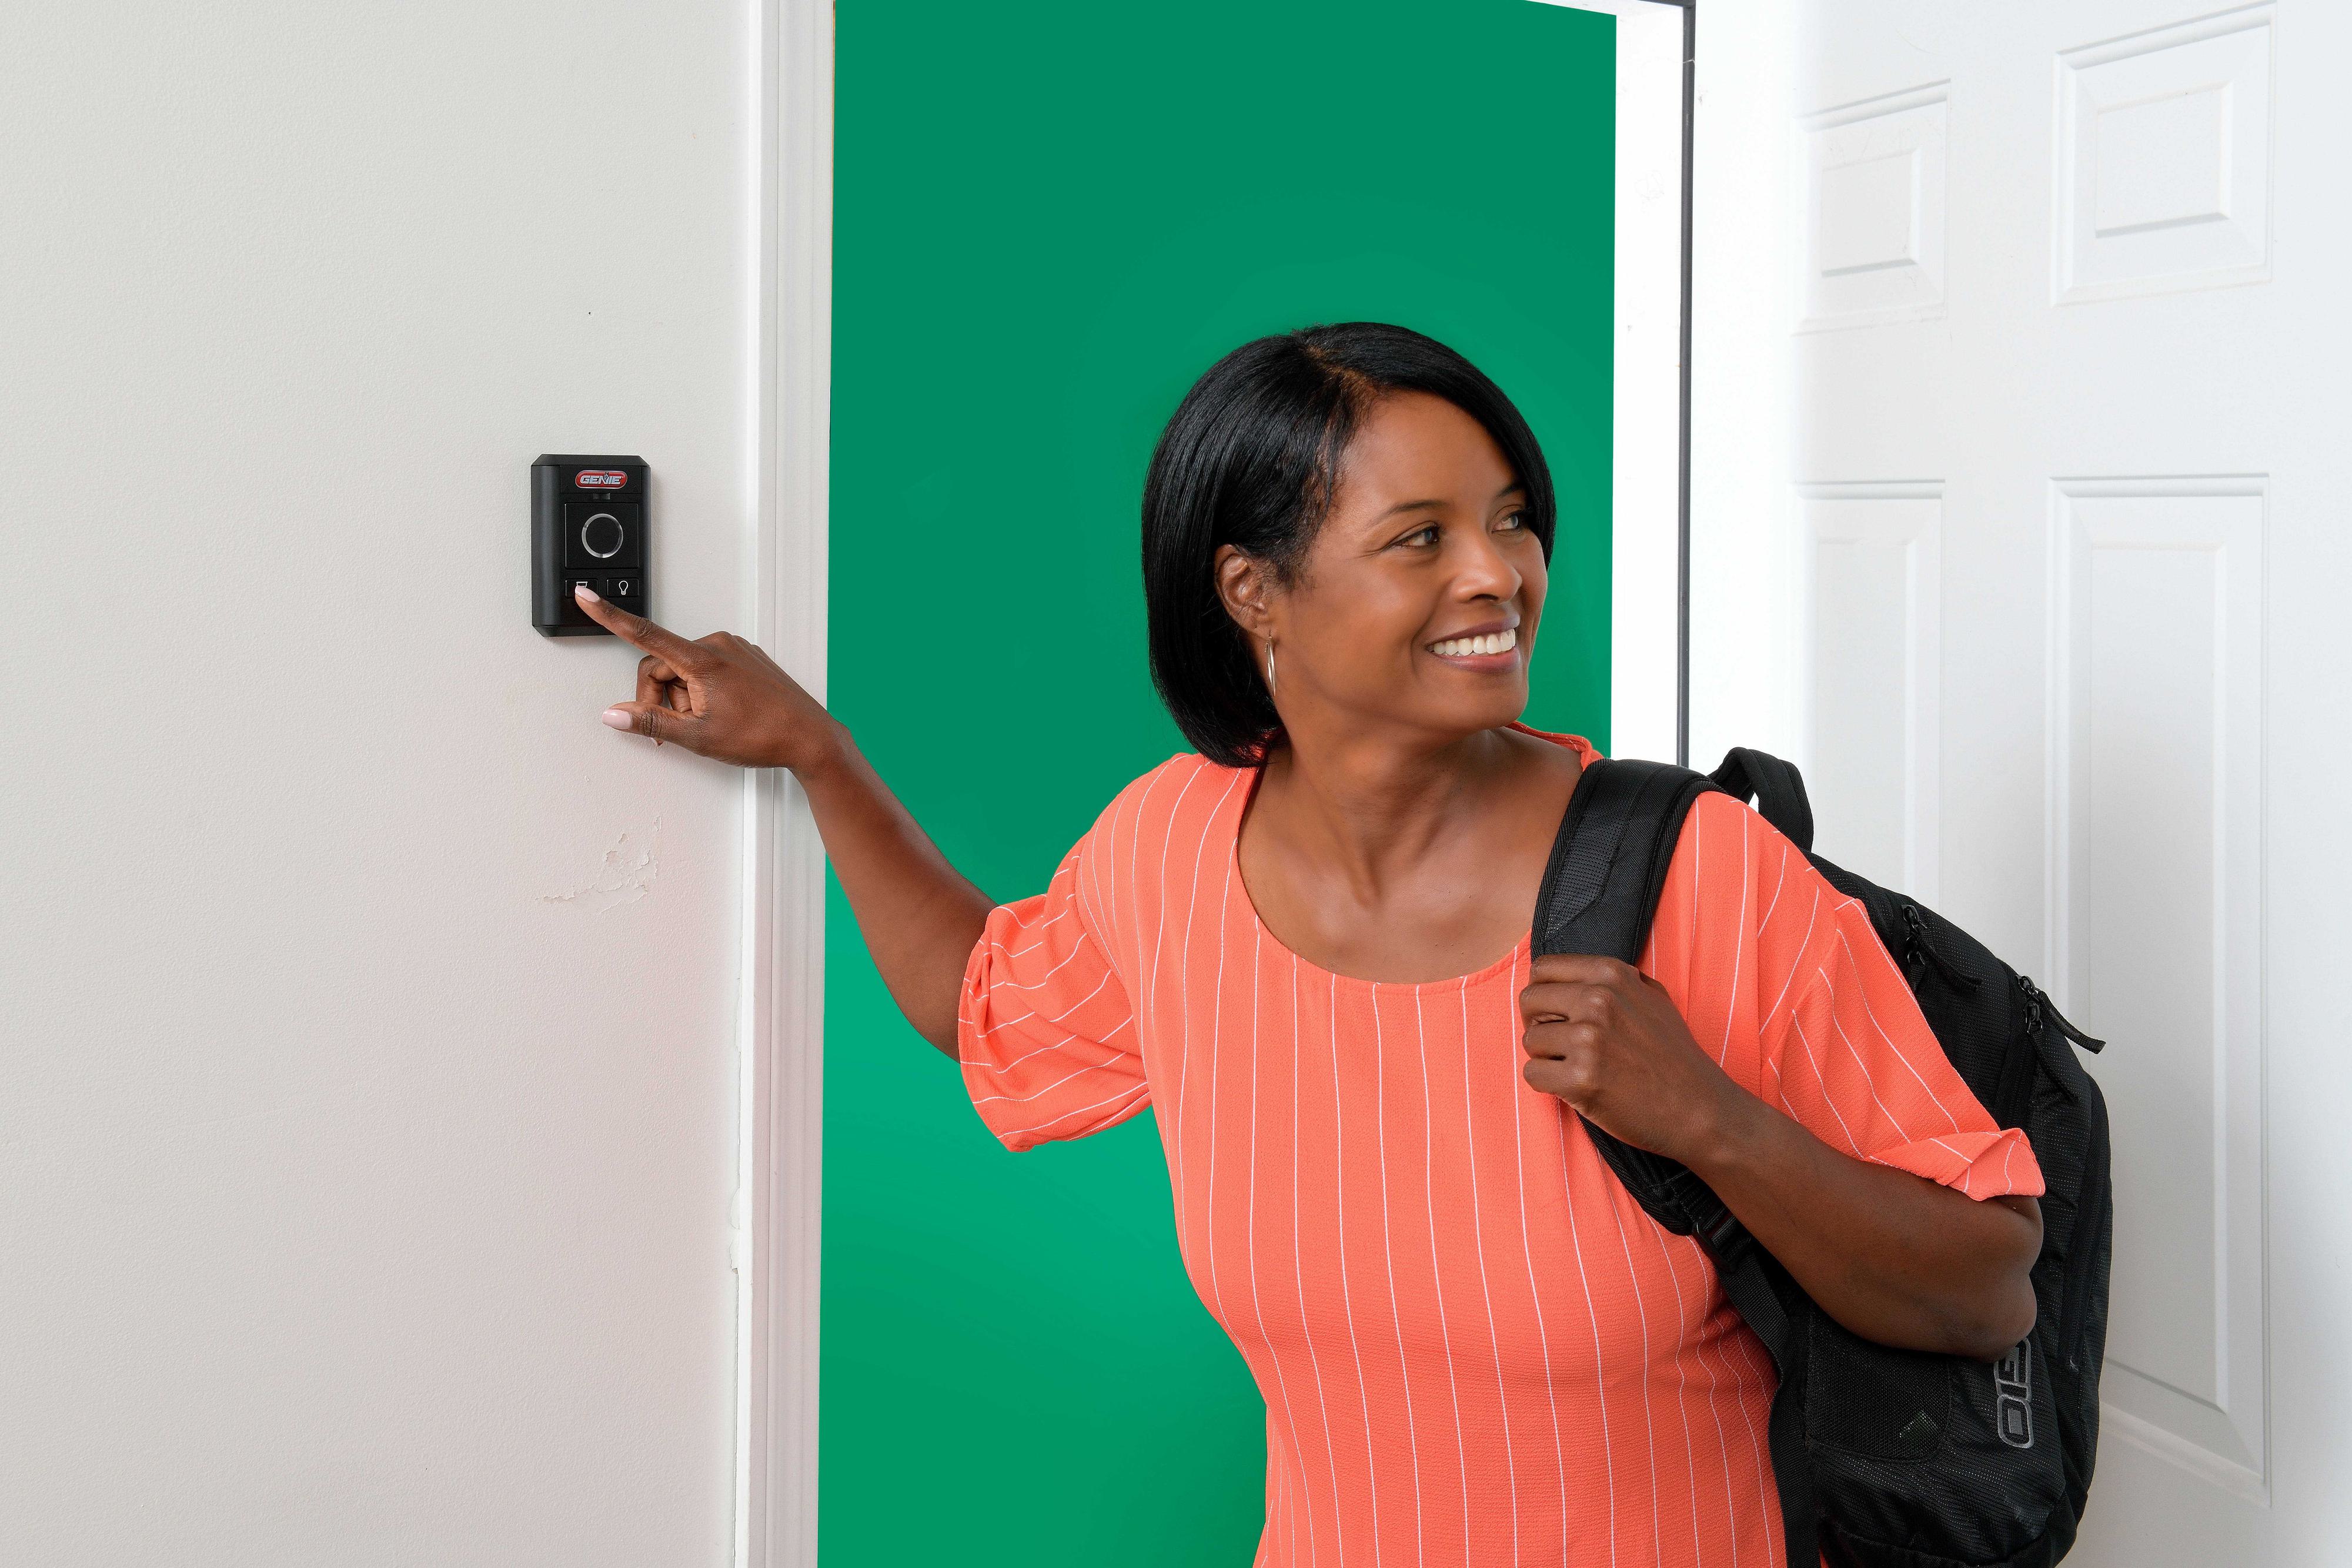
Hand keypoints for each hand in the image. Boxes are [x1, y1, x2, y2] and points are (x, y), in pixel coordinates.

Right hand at [575, 585, 836, 770]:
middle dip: (662, 698)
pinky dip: (704, 691)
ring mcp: (733, 649)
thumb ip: (652, 722)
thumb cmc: (763, 735)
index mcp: (702, 659)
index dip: (609, 615)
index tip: (585, 595)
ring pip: (684, 669)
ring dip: (685, 697)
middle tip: (679, 729)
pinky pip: (707, 669)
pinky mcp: (744, 657)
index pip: (643, 634)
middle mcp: (717, 645)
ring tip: (710, 722)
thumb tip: (614, 714)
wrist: (809, 737)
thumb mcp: (699, 737)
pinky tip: (724, 712)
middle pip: (661, 665)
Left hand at [1517, 954, 1744, 1163]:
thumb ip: (1614, 981)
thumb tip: (1572, 976)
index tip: (1556, 1014)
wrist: (1699, 1109)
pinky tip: (1576, 1088)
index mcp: (1611, 974)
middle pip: (1528, 1001)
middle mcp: (1597, 1000)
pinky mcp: (1581, 1079)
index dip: (1544, 994)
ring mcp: (1588, 1040)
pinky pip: (1532, 1075)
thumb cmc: (1675, 1056)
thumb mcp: (1653, 997)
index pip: (1542, 970)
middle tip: (1562, 1046)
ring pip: (1529, 1041)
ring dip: (1546, 1058)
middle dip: (1539, 1024)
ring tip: (1578, 1069)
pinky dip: (1548, 1085)